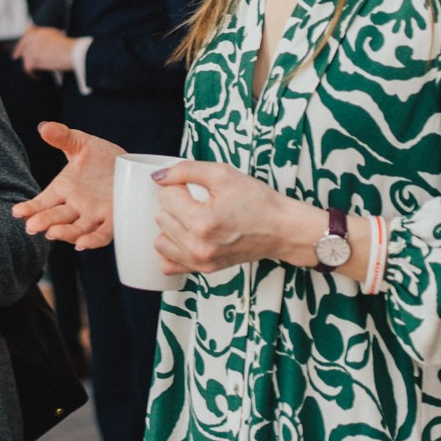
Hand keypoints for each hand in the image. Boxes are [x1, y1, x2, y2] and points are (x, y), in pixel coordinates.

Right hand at [12, 122, 122, 247]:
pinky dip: (93, 240)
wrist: (131, 164)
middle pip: (56, 217)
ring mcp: (93, 215)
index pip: (42, 202)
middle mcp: (76, 206)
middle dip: (43, 222)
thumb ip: (62, 137)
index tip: (17, 212)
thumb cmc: (101, 156)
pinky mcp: (113, 219)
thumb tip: (43, 127)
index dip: (30, 208)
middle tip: (31, 226)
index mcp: (63, 189)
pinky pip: (102, 234)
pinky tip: (82, 244)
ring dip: (64, 233)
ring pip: (76, 228)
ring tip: (52, 233)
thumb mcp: (80, 143)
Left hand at [16, 26, 76, 74]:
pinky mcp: (33, 58)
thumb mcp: (59, 39)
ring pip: (26, 58)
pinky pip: (27, 67)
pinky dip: (32, 74)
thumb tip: (43, 50)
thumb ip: (48, 41)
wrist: (74, 53)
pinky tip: (38, 77)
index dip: (22, 42)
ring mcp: (33, 47)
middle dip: (20, 52)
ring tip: (36, 70)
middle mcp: (35, 38)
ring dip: (30, 65)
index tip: (19, 47)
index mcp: (42, 32)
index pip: (27, 35)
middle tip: (16, 57)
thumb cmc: (72, 49)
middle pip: (23, 46)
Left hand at [150, 163, 305, 274]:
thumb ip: (186, 170)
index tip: (197, 189)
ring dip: (172, 227)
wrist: (282, 229)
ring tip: (192, 220)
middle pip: (161, 218)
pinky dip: (173, 250)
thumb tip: (158, 176)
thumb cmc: (258, 202)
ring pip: (160, 240)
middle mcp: (198, 246)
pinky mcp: (204, 270)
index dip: (180, 187)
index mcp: (202, 222)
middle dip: (176, 206)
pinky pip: (168, 264)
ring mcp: (201, 262)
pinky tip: (185, 238)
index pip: (165, 197)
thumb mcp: (223, 174)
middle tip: (200, 203)